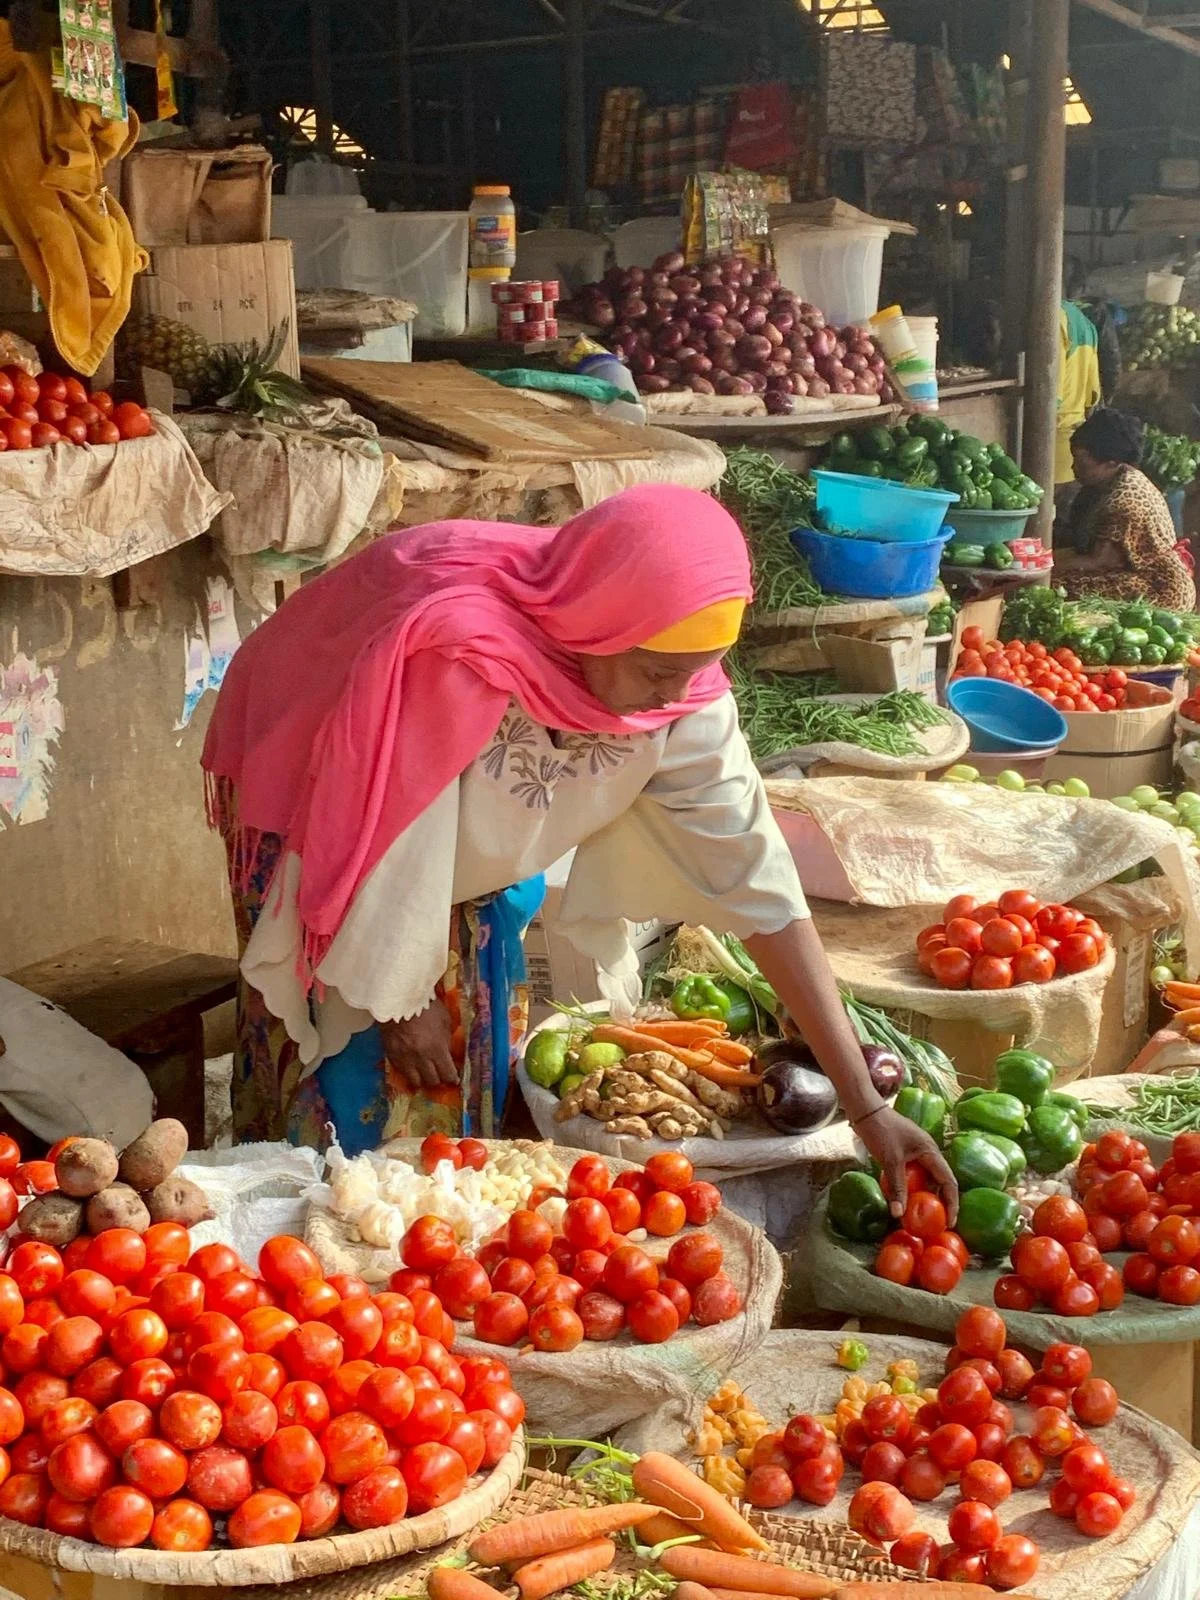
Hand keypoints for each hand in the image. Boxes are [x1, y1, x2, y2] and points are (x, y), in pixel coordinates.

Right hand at [380, 1002, 458, 1091]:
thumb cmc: (426, 1007)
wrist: (399, 1000)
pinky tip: (411, 1068)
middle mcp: (421, 1058)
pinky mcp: (391, 1055)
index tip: (454, 1079)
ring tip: (425, 1075)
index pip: (447, 1074)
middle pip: (432, 1081)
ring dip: (422, 1079)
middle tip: (440, 1076)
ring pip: (415, 1081)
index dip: (452, 1078)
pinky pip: (401, 1072)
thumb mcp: (445, 1021)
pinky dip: (408, 1072)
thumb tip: (447, 1053)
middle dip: (438, 1079)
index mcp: (437, 1049)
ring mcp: (404, 1059)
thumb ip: (446, 1040)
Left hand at [856, 1106, 958, 1223]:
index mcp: (931, 1152)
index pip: (948, 1181)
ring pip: (926, 1177)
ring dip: (925, 1194)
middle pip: (940, 1180)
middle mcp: (928, 1152)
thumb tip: (898, 1215)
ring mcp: (916, 1151)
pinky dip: (912, 1187)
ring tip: (923, 1214)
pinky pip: (914, 1174)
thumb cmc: (881, 1131)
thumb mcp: (890, 1161)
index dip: (952, 1202)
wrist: (864, 1110)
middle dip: (941, 1201)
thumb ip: (897, 1188)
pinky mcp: (905, 1152)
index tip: (950, 1221)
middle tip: (938, 1222)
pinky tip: (905, 1198)